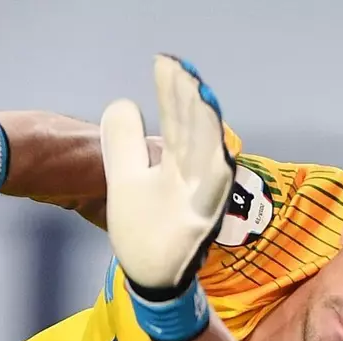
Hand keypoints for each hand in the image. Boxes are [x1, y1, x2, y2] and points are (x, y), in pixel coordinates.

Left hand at [100, 55, 234, 340]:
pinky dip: (216, 177)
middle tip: (185, 72)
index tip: (165, 62)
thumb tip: (123, 103)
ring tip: (202, 99)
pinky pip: (212, 199)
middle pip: (194, 132)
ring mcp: (199, 200)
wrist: (150, 275)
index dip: (172, 92)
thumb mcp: (124, 179)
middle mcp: (193, 176)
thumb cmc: (144, 228)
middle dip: (192, 103)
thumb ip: (124, 143)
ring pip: (208, 158)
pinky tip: (219, 156)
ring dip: (207, 131)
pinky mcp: (199, 225)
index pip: (176, 119)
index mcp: (176, 162)